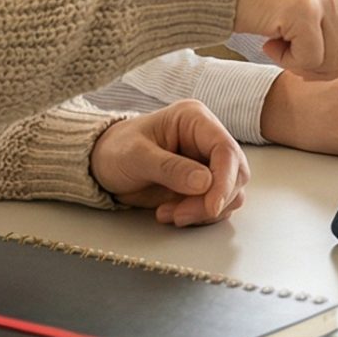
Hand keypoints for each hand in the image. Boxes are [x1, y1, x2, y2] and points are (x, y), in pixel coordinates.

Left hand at [89, 101, 247, 226]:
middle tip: (180, 214)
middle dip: (212, 201)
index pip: (226, 149)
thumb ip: (170, 168)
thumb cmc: (115, 150)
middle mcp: (206, 140)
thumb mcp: (136, 156)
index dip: (224, 181)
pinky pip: (216, 206)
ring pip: (229, 194)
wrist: (102, 166)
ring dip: (203, 211)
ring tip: (169, 213)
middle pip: (235, 174)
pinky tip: (169, 213)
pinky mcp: (202, 186)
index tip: (211, 207)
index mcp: (195, 120)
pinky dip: (198, 216)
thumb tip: (206, 182)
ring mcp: (206, 163)